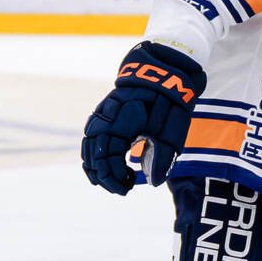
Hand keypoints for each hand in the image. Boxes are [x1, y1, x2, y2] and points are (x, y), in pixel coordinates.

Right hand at [81, 41, 205, 193]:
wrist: (165, 70)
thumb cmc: (171, 101)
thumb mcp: (173, 131)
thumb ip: (162, 157)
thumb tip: (151, 182)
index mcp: (121, 123)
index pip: (106, 158)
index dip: (112, 177)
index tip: (125, 190)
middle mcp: (105, 119)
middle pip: (93, 155)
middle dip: (104, 176)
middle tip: (122, 189)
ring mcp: (103, 114)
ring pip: (89, 146)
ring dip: (97, 166)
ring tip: (112, 181)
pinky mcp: (106, 113)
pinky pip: (93, 136)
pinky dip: (96, 153)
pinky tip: (107, 164)